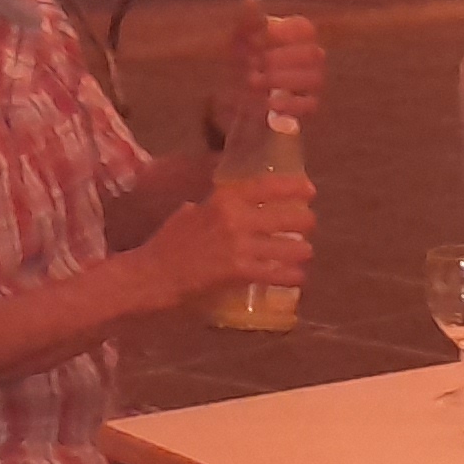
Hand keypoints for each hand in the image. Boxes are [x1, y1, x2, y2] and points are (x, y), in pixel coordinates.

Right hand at [146, 172, 312, 307]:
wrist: (152, 274)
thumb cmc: (168, 243)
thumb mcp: (190, 212)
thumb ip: (214, 205)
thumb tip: (230, 200)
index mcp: (222, 199)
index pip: (265, 186)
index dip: (292, 187)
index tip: (309, 189)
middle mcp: (235, 218)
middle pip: (287, 217)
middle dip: (305, 221)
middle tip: (310, 225)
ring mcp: (239, 246)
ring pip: (289, 247)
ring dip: (302, 251)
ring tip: (305, 252)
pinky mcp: (240, 272)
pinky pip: (277, 273)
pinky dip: (292, 276)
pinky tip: (298, 277)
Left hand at [217, 8, 324, 145]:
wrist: (229, 98)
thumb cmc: (237, 61)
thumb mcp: (235, 41)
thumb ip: (245, 23)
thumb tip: (251, 3)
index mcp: (291, 34)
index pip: (304, 29)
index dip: (284, 34)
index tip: (257, 41)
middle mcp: (307, 56)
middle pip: (313, 53)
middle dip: (280, 60)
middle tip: (251, 65)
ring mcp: (309, 81)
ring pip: (315, 79)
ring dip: (282, 81)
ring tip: (254, 83)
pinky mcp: (305, 106)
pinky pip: (311, 105)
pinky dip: (290, 106)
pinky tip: (269, 105)